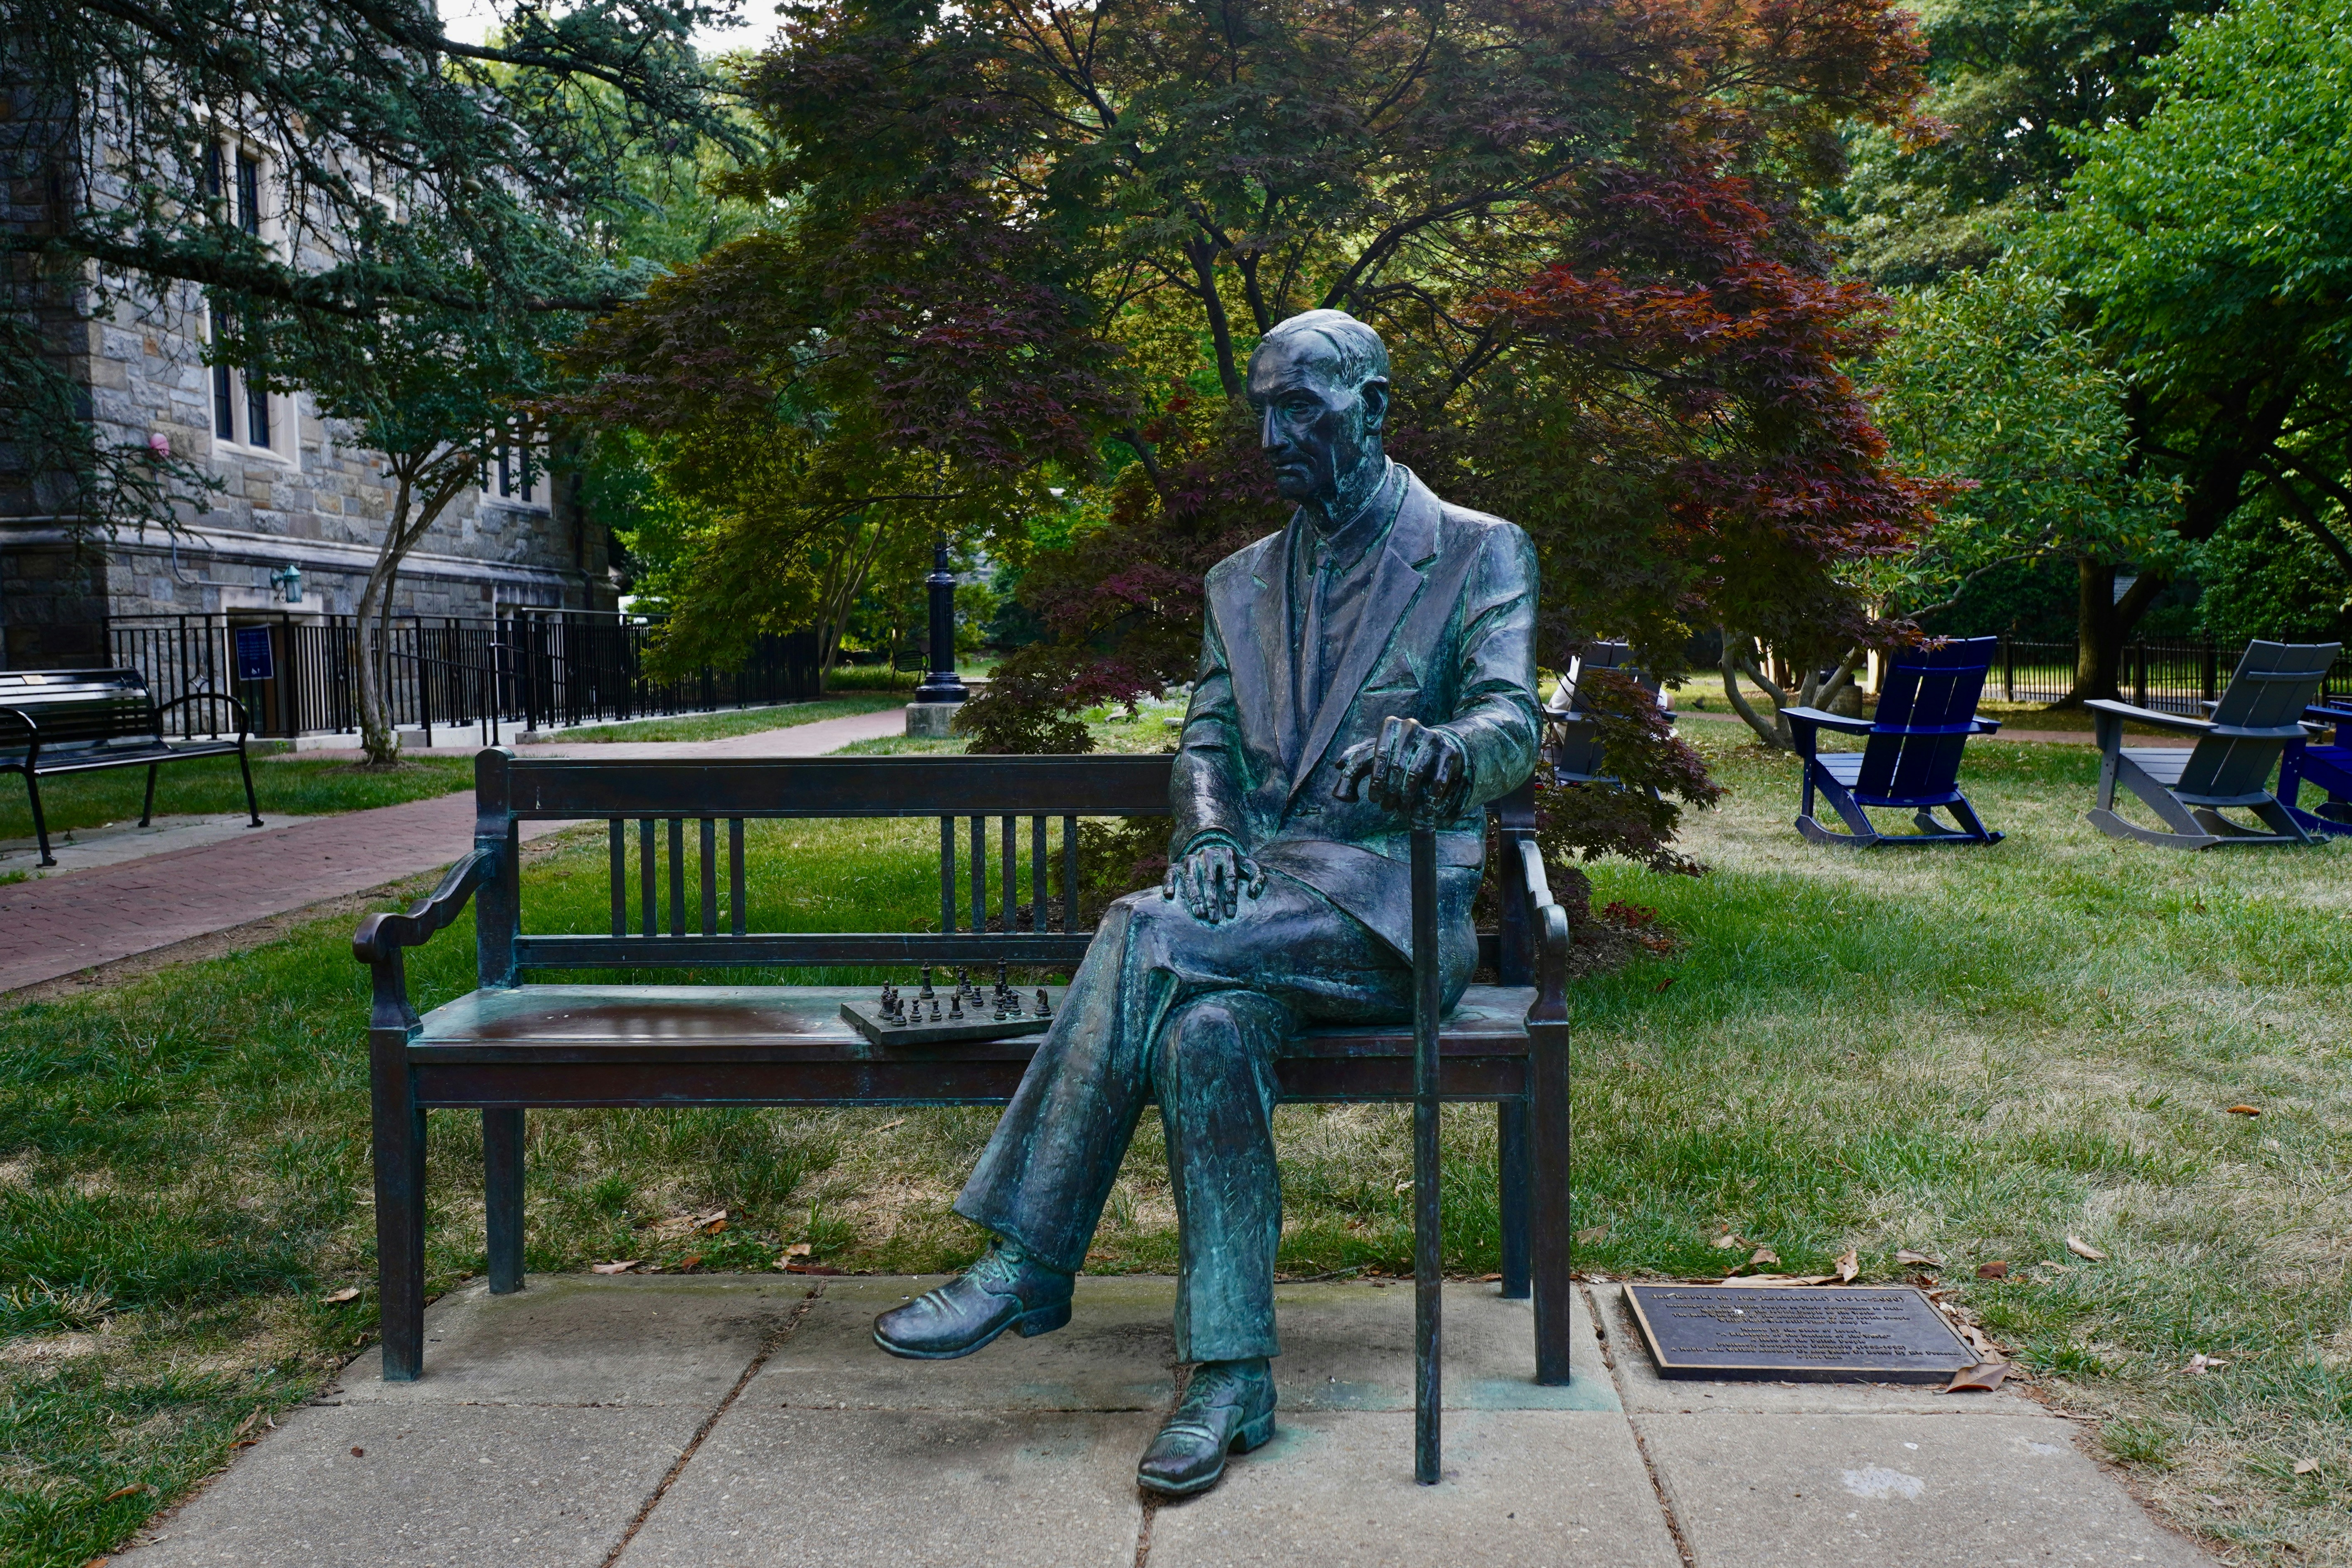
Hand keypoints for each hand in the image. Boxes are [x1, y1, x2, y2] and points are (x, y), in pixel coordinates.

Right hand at [1161, 837, 1264, 923]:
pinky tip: (1169, 896)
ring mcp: (1191, 860)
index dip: (1230, 896)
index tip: (1231, 913)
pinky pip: (1170, 874)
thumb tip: (1253, 893)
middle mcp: (1208, 855)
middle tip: (1214, 919)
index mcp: (1227, 855)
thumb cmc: (1232, 867)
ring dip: (1194, 897)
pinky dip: (1168, 884)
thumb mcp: (1249, 867)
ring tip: (1199, 913)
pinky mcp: (1177, 865)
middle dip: (1212, 901)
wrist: (1211, 852)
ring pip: (1191, 879)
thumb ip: (1259, 878)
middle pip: (1210, 880)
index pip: (1230, 876)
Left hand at [1333, 716, 1468, 819]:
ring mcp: (1433, 738)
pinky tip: (1424, 807)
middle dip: (1390, 792)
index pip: (1380, 755)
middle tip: (1387, 808)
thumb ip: (1355, 760)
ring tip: (1402, 809)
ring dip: (1407, 796)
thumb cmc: (1398, 753)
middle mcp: (1412, 726)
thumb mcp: (1375, 753)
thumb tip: (1337, 765)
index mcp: (1391, 724)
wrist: (1434, 746)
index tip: (1374, 799)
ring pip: (1416, 773)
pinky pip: (1437, 780)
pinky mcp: (1449, 752)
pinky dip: (1429, 798)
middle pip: (1397, 766)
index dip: (1376, 781)